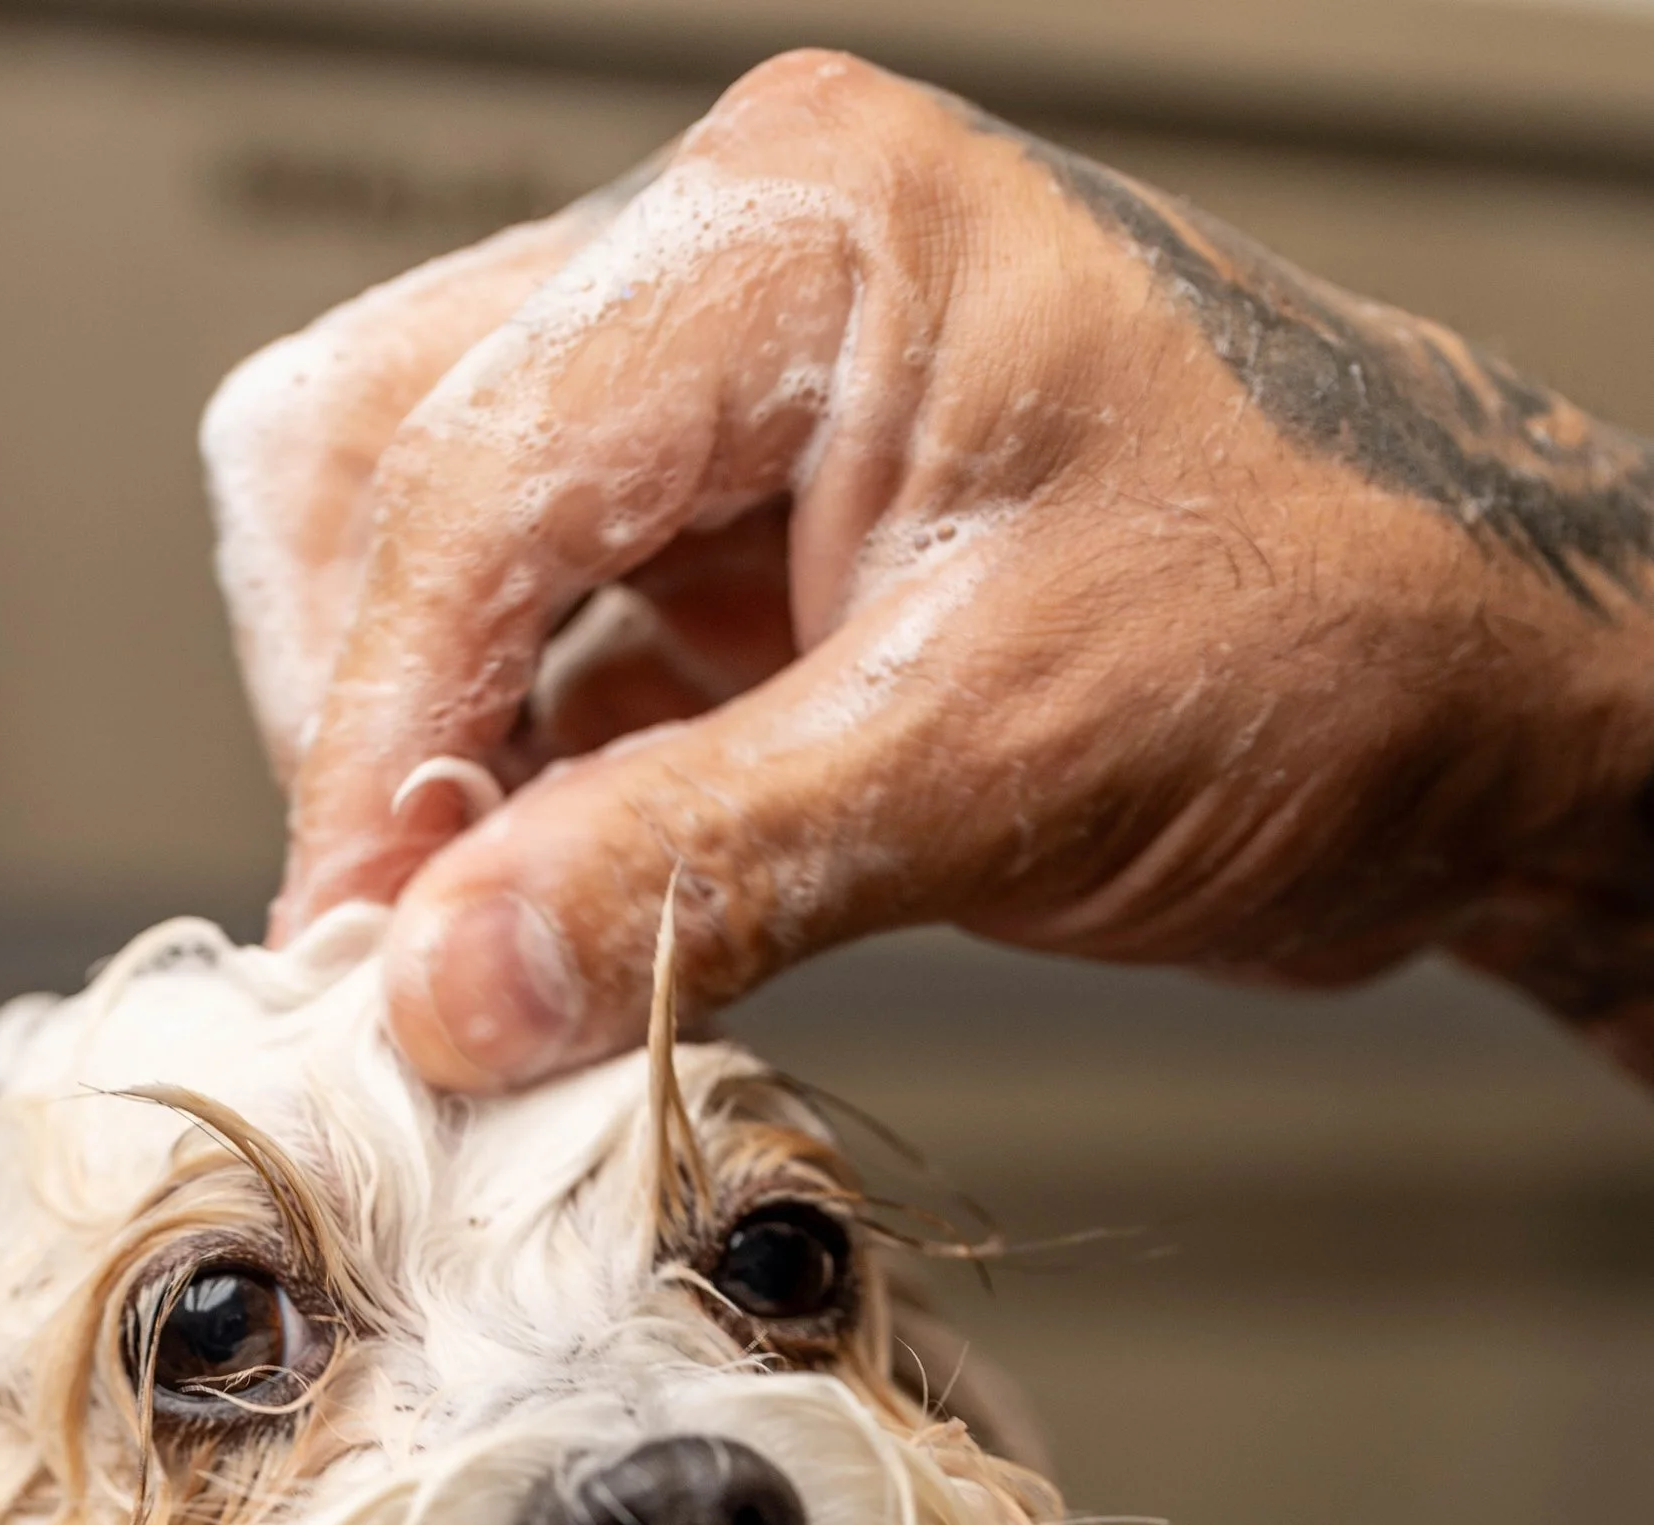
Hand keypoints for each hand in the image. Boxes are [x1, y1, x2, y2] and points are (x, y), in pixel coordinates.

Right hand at [208, 52, 1653, 1088]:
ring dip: (419, 767)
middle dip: (361, 710)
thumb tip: (446, 983)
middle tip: (397, 940)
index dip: (382, 728)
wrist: (1473, 707)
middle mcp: (725, 291)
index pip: (466, 466)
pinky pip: (530, 674)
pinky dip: (506, 808)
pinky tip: (546, 926)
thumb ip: (692, 865)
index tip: (370, 945)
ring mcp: (715, 432)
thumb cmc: (1332, 634)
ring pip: (422, 565)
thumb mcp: (1002, 756)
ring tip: (473, 953)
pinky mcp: (730, 573)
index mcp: (795, 232)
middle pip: (375, 462)